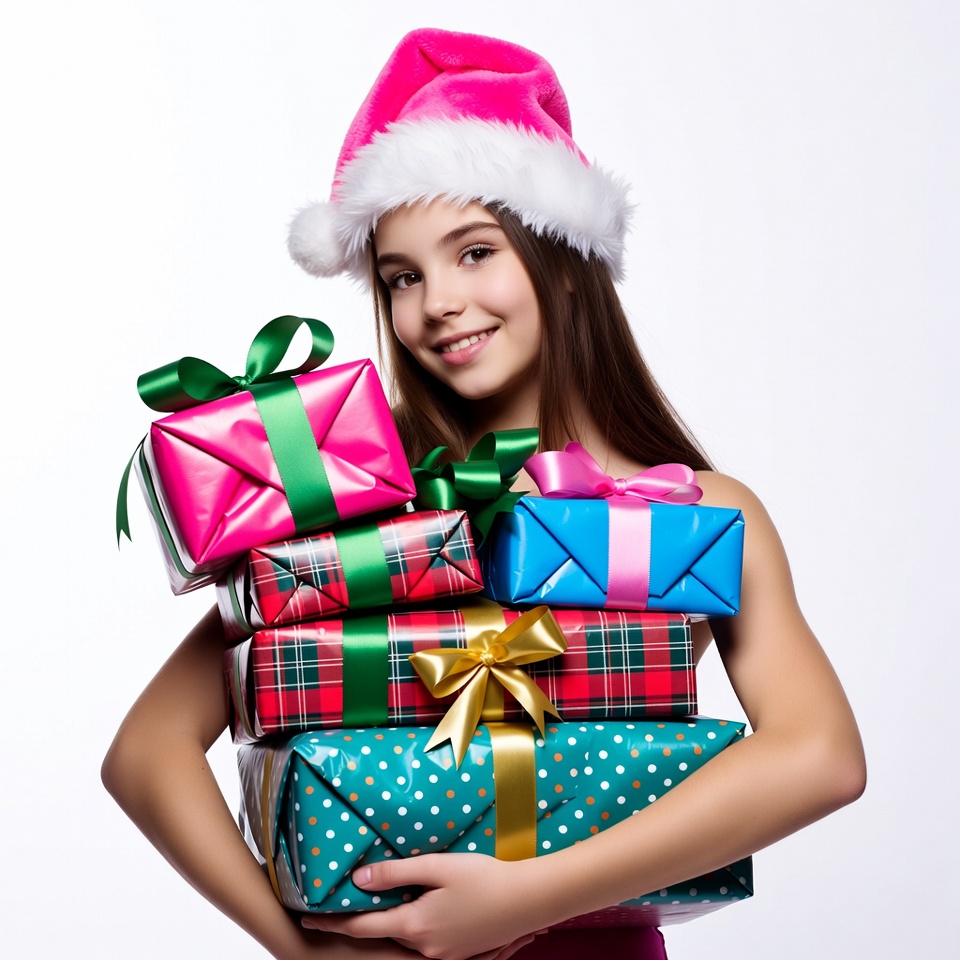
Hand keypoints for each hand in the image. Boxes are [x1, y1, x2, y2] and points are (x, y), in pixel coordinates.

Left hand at [300, 854, 549, 959]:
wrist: (528, 900)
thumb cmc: (484, 877)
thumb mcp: (438, 868)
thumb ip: (397, 874)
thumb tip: (359, 880)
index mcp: (416, 926)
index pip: (363, 927)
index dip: (334, 922)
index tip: (307, 919)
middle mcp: (425, 948)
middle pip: (382, 936)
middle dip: (360, 925)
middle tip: (337, 912)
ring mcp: (443, 955)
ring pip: (404, 940)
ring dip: (387, 928)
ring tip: (374, 910)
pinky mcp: (459, 954)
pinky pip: (424, 945)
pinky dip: (411, 932)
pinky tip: (414, 917)